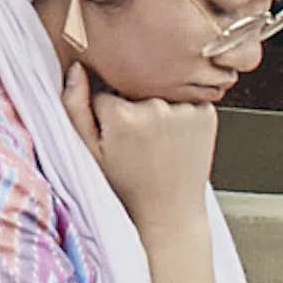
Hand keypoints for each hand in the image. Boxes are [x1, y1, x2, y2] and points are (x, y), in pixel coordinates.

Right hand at [76, 77, 220, 241]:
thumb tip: (78, 68)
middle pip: (134, 89)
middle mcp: (156, 108)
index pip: (104, 92)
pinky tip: (176, 139)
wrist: (169, 214)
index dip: (106, 115)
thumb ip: (74, 107)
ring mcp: (185, 110)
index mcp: (122, 116)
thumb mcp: (89, 153)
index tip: (115, 138)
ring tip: (158, 143)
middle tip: (137, 143)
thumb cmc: (127, 187)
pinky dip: (182, 114)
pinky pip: (186, 99)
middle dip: (132, 108)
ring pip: (160, 93)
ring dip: (158, 109)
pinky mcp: (207, 114)